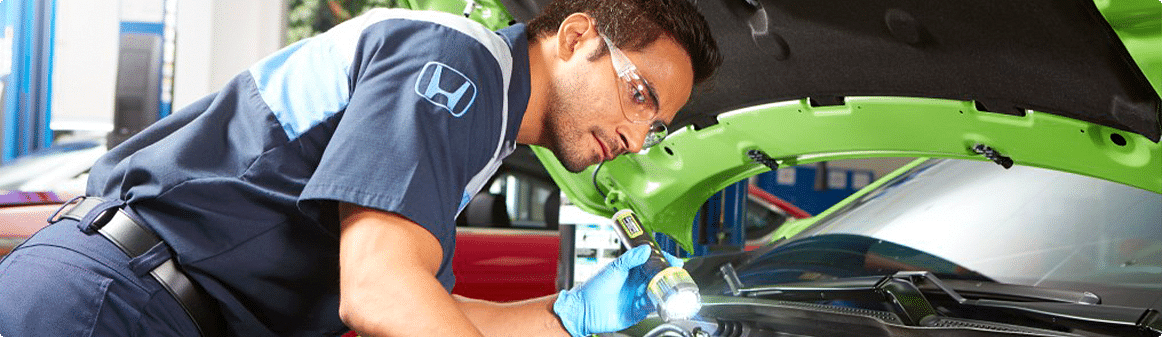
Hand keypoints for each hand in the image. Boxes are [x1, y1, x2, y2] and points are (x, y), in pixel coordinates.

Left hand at [553, 245, 683, 336]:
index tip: (672, 259)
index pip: (651, 262)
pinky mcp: (637, 311)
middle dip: (666, 276)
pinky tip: (651, 300)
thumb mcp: (614, 268)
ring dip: (660, 290)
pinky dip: (654, 304)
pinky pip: (651, 307)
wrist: (585, 310)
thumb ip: (630, 258)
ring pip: (656, 292)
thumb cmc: (594, 288)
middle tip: (673, 274)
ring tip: (662, 287)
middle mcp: (635, 283)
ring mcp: (636, 297)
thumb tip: (645, 249)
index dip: (662, 260)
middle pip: (657, 278)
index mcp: (630, 270)